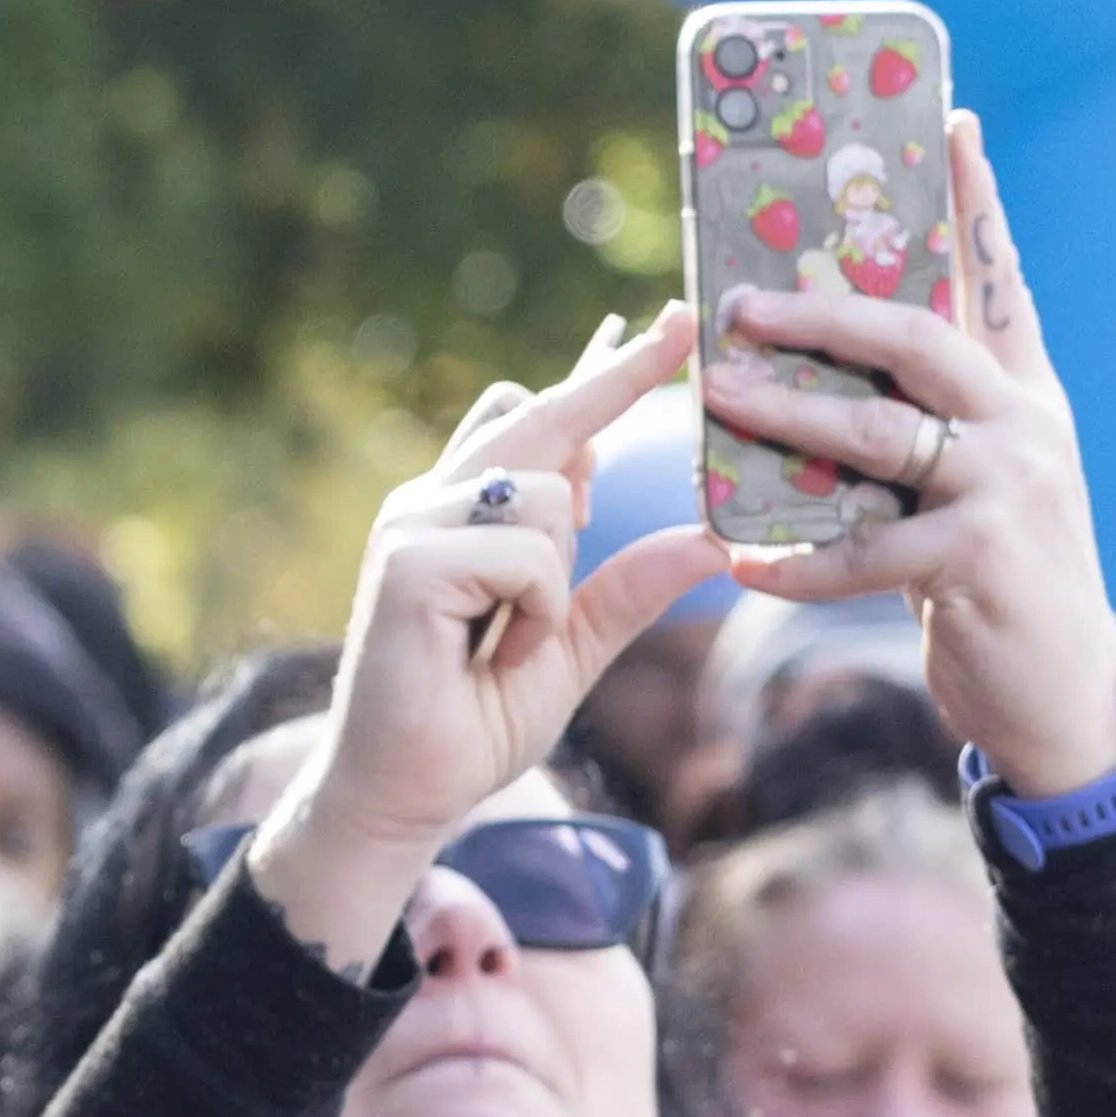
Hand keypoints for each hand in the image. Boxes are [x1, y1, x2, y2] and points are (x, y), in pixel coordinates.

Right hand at [242, 322, 723, 973]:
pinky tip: (488, 654)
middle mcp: (437, 501)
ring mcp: (415, 522)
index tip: (666, 329)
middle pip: (544, 417)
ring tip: (506, 645)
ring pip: (550, 497)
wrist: (402, 795)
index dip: (603, 376)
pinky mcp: (409, 560)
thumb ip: (627, 590)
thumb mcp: (571, 648)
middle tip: (689, 321)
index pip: (545, 424)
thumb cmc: (470, 723)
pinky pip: (527, 554)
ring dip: (554, 586)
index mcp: (471, 514)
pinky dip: (531, 613)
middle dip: (618, 376)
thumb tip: (713, 539)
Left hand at [692, 116, 1115, 796]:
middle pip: (918, 335)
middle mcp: (1024, 425)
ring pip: (878, 430)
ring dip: (787, 414)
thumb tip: (827, 378)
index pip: (998, 279)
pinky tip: (739, 561)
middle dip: (823, 311)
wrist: (1061, 697)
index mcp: (1025, 396)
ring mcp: (1007, 486)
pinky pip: (864, 548)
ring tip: (718, 397)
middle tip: (742, 301)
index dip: (975, 200)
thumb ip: (925, 429)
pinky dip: (795, 558)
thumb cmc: (1000, 584)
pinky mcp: (979, 556)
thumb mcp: (976, 486)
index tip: (952, 121)